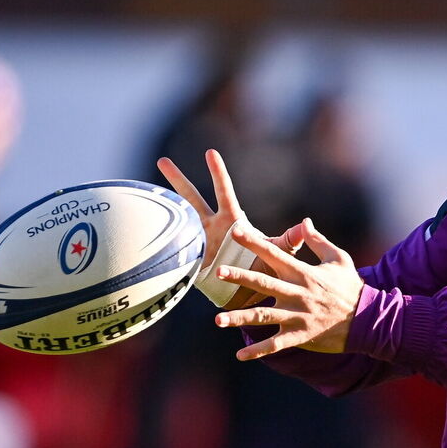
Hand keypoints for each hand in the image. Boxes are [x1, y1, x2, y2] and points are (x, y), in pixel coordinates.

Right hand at [157, 149, 298, 308]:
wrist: (248, 295)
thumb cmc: (264, 269)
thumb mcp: (277, 253)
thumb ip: (289, 240)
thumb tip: (307, 225)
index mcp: (232, 221)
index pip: (224, 191)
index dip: (218, 172)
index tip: (210, 151)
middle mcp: (212, 226)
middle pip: (192, 198)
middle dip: (177, 180)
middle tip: (163, 161)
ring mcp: (197, 241)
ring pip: (177, 219)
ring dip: (161, 209)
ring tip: (141, 196)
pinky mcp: (189, 258)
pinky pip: (172, 247)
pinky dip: (158, 241)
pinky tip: (139, 230)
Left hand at [212, 218, 363, 357]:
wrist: (368, 320)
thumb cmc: (352, 287)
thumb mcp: (339, 259)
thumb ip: (318, 241)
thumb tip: (305, 221)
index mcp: (304, 273)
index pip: (275, 254)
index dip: (255, 243)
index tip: (235, 233)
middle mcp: (298, 294)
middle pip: (264, 283)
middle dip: (240, 277)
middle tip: (218, 272)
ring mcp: (298, 316)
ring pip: (263, 317)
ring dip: (239, 319)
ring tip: (218, 320)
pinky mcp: (301, 336)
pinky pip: (275, 345)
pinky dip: (258, 351)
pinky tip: (240, 355)